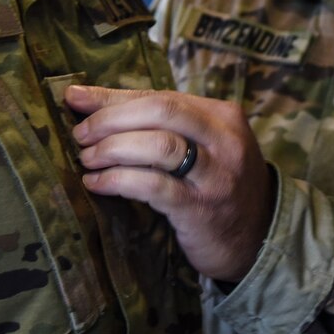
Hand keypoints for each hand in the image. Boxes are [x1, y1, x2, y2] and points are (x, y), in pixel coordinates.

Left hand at [65, 85, 273, 281]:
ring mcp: (216, 174)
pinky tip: (97, 183)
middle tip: (81, 134)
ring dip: (113, 149)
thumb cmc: (216, 184)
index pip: (162, 96)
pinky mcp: (201, 208)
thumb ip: (152, 122)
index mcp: (223, 114)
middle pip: (161, 111)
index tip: (76, 100)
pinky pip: (154, 186)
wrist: (258, 238)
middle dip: (112, 119)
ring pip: (159, 146)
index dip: (115, 97)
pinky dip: (119, 180)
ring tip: (87, 159)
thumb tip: (84, 97)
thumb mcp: (197, 146)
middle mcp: (224, 139)